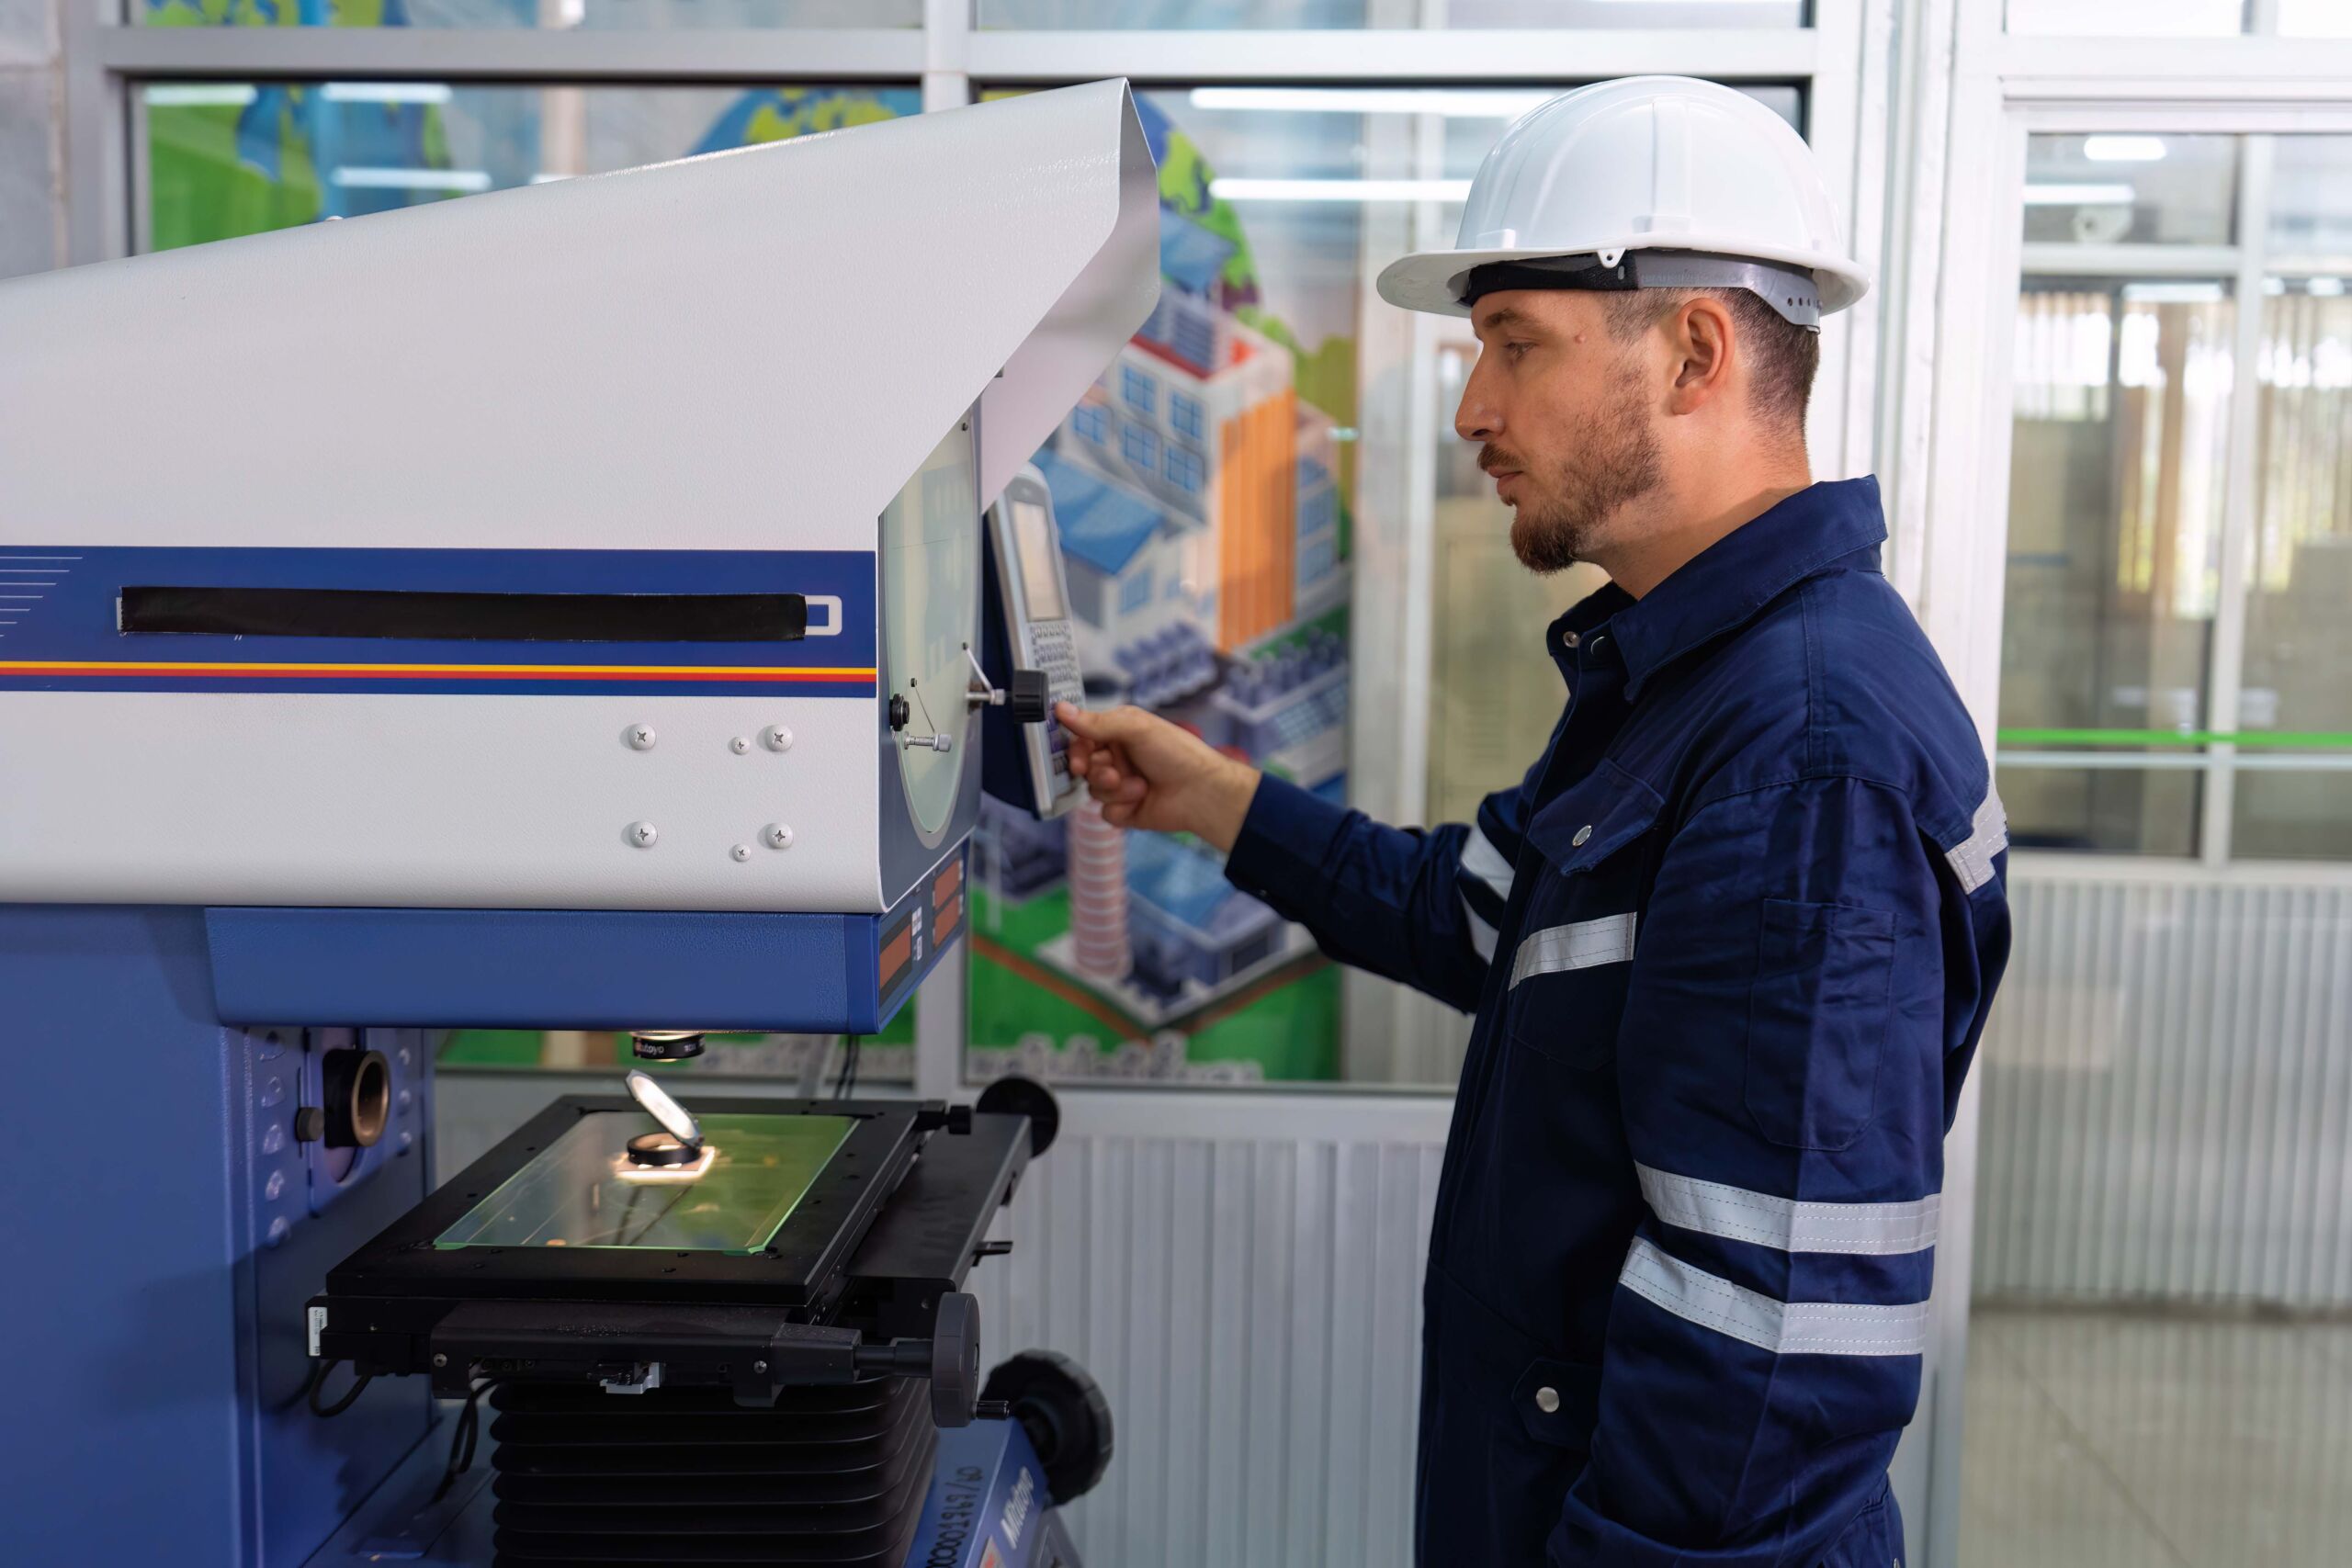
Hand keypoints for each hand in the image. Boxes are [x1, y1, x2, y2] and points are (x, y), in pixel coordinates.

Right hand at [1055, 701, 1260, 851]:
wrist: (1202, 792)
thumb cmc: (1176, 753)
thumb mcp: (1136, 728)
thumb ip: (1096, 721)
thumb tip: (1060, 708)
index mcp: (1119, 734)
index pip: (1082, 740)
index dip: (1076, 751)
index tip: (1078, 762)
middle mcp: (1118, 758)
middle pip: (1084, 767)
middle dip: (1098, 772)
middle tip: (1112, 774)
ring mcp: (1121, 786)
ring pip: (1093, 791)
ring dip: (1114, 789)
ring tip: (1139, 786)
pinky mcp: (1126, 810)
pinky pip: (1105, 813)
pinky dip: (1121, 807)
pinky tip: (1141, 800)